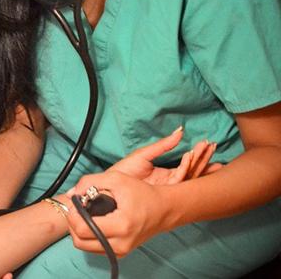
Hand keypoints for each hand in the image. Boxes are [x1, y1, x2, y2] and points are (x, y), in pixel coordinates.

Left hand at [66, 171, 169, 256]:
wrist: (163, 209)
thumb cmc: (142, 193)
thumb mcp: (116, 179)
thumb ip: (91, 182)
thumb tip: (72, 193)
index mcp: (121, 225)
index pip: (83, 228)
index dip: (72, 214)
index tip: (74, 202)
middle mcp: (120, 243)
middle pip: (80, 241)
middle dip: (72, 223)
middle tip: (75, 208)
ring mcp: (120, 251)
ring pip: (84, 247)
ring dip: (78, 231)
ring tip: (82, 214)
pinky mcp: (119, 253)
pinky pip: (93, 248)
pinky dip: (87, 236)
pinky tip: (90, 221)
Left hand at [107, 127, 221, 184]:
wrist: (107, 188)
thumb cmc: (122, 173)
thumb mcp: (144, 155)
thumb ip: (163, 145)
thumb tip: (180, 131)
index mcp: (165, 175)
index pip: (187, 165)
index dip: (198, 155)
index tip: (209, 144)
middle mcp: (169, 184)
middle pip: (192, 171)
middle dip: (204, 159)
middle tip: (214, 146)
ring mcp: (166, 189)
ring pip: (188, 175)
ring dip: (198, 161)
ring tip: (207, 149)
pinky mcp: (161, 192)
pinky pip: (178, 179)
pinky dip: (185, 167)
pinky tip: (189, 156)